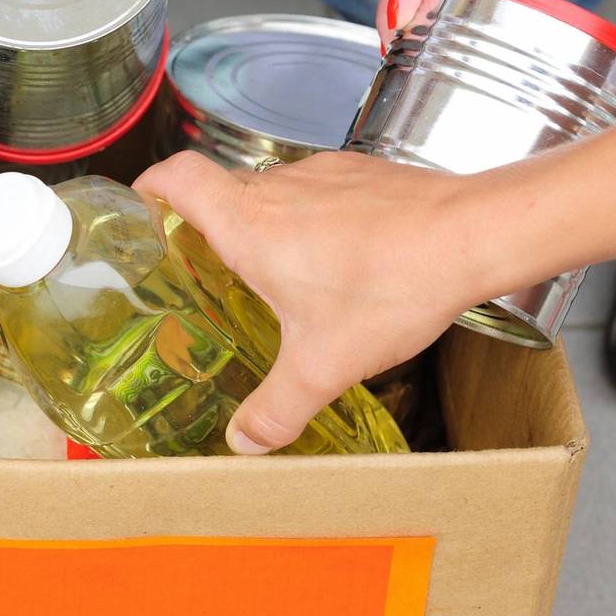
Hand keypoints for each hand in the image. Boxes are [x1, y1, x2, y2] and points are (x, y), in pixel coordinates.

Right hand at [134, 151, 502, 454]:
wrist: (475, 235)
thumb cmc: (392, 285)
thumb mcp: (324, 364)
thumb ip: (277, 407)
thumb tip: (244, 441)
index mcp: (250, 224)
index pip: (176, 176)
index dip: (149, 187)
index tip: (140, 212)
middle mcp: (279, 188)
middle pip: (219, 191)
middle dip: (204, 228)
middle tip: (203, 272)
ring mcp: (323, 175)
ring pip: (272, 194)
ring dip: (265, 228)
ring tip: (280, 278)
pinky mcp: (362, 175)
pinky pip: (318, 194)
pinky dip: (312, 223)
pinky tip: (339, 263)